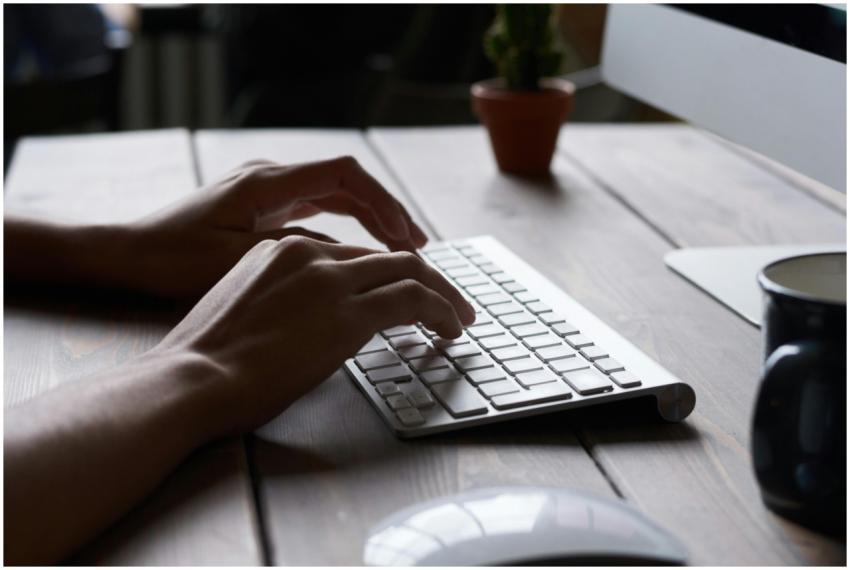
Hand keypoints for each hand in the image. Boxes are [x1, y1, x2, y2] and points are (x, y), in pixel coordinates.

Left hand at [120, 156, 427, 296]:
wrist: (127, 255)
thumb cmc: (173, 259)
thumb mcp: (239, 260)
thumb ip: (299, 253)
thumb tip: (355, 260)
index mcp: (267, 182)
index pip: (345, 175)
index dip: (383, 202)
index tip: (407, 236)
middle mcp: (271, 178)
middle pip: (347, 185)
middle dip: (386, 213)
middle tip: (418, 247)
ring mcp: (266, 192)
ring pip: (334, 198)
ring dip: (370, 221)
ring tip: (402, 250)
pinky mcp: (262, 210)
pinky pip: (316, 212)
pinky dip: (345, 231)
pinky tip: (360, 256)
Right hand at [154, 236, 475, 435]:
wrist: (191, 378)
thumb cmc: (205, 362)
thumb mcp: (242, 312)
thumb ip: (280, 302)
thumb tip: (310, 324)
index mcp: (278, 249)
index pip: (350, 257)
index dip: (383, 275)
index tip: (402, 294)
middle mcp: (307, 253)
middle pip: (386, 258)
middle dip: (425, 279)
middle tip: (449, 303)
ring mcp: (329, 277)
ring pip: (409, 271)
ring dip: (442, 294)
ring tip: (459, 318)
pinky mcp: (348, 310)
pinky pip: (413, 299)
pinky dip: (441, 309)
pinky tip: (450, 328)